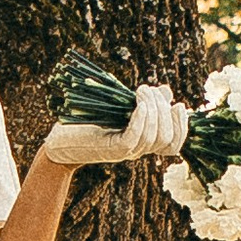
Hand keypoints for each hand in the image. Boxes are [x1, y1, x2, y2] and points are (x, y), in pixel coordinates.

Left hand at [39, 80, 191, 168]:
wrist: (58, 143)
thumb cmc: (86, 123)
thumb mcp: (118, 107)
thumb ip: (142, 102)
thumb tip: (166, 91)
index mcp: (142, 142)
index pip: (174, 144)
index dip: (182, 125)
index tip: (178, 104)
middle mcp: (137, 150)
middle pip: (167, 137)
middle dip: (164, 110)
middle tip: (146, 89)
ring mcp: (125, 151)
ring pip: (153, 136)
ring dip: (152, 109)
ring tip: (141, 91)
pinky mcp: (112, 149)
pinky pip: (135, 137)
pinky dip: (141, 118)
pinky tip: (138, 103)